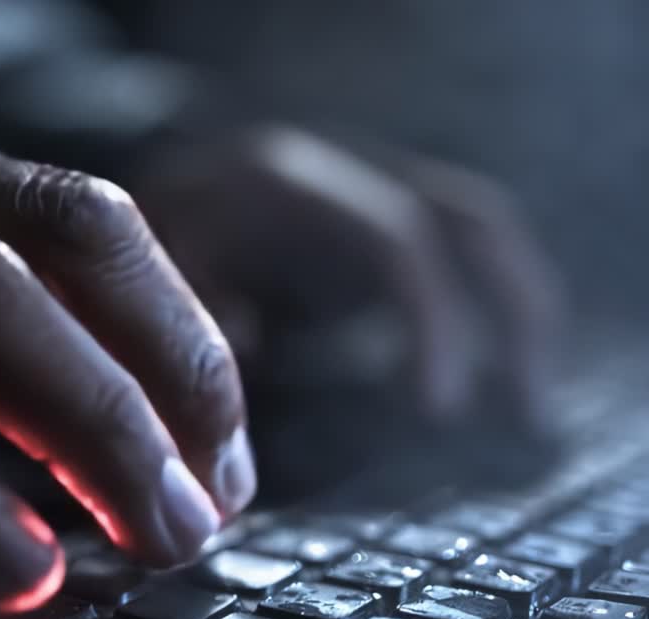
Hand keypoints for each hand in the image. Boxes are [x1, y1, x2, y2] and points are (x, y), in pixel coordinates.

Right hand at [0, 103, 253, 610]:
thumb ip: (15, 324)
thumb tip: (161, 432)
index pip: (92, 224)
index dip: (180, 341)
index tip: (220, 452)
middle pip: (54, 242)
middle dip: (158, 380)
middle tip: (201, 504)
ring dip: (84, 425)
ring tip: (146, 531)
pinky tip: (10, 565)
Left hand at [134, 126, 563, 420]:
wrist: (119, 201)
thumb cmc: (119, 259)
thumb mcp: (138, 286)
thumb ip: (194, 322)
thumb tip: (252, 339)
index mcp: (282, 184)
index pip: (395, 240)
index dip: (431, 323)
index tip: (439, 412)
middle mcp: (336, 172)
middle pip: (466, 219)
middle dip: (512, 313)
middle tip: (527, 416)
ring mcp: (358, 191)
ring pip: (475, 231)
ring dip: (517, 315)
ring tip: (530, 412)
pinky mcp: (367, 224)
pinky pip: (452, 259)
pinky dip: (481, 317)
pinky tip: (487, 387)